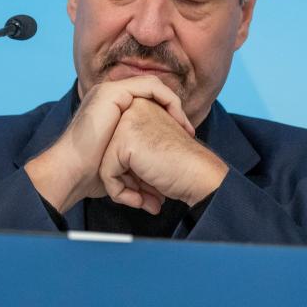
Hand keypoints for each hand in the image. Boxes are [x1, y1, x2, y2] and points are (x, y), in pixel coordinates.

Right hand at [24, 77, 193, 213]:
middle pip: (151, 94)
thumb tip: (156, 191)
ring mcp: (110, 91)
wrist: (72, 173)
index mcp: (110, 109)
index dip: (168, 116)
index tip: (184, 136)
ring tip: (185, 126)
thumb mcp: (121, 164)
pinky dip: (167, 99)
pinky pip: (150, 86)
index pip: (146, 103)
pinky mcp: (113, 92)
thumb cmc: (91, 174)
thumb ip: (137, 161)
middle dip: (174, 111)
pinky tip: (176, 118)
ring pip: (153, 86)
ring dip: (173, 104)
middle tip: (189, 131)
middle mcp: (109, 96)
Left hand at [99, 97, 228, 213]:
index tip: (152, 183)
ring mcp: (126, 122)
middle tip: (149, 195)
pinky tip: (142, 199)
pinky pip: (107, 174)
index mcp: (142, 106)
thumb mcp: (152, 149)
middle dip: (126, 180)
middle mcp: (133, 108)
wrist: (200, 175)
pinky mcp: (124, 140)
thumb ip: (131, 149)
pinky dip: (120, 193)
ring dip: (123, 189)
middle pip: (110, 151)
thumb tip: (108, 170)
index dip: (131, 171)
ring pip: (105, 163)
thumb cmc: (182, 166)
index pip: (117, 142)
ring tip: (147, 199)